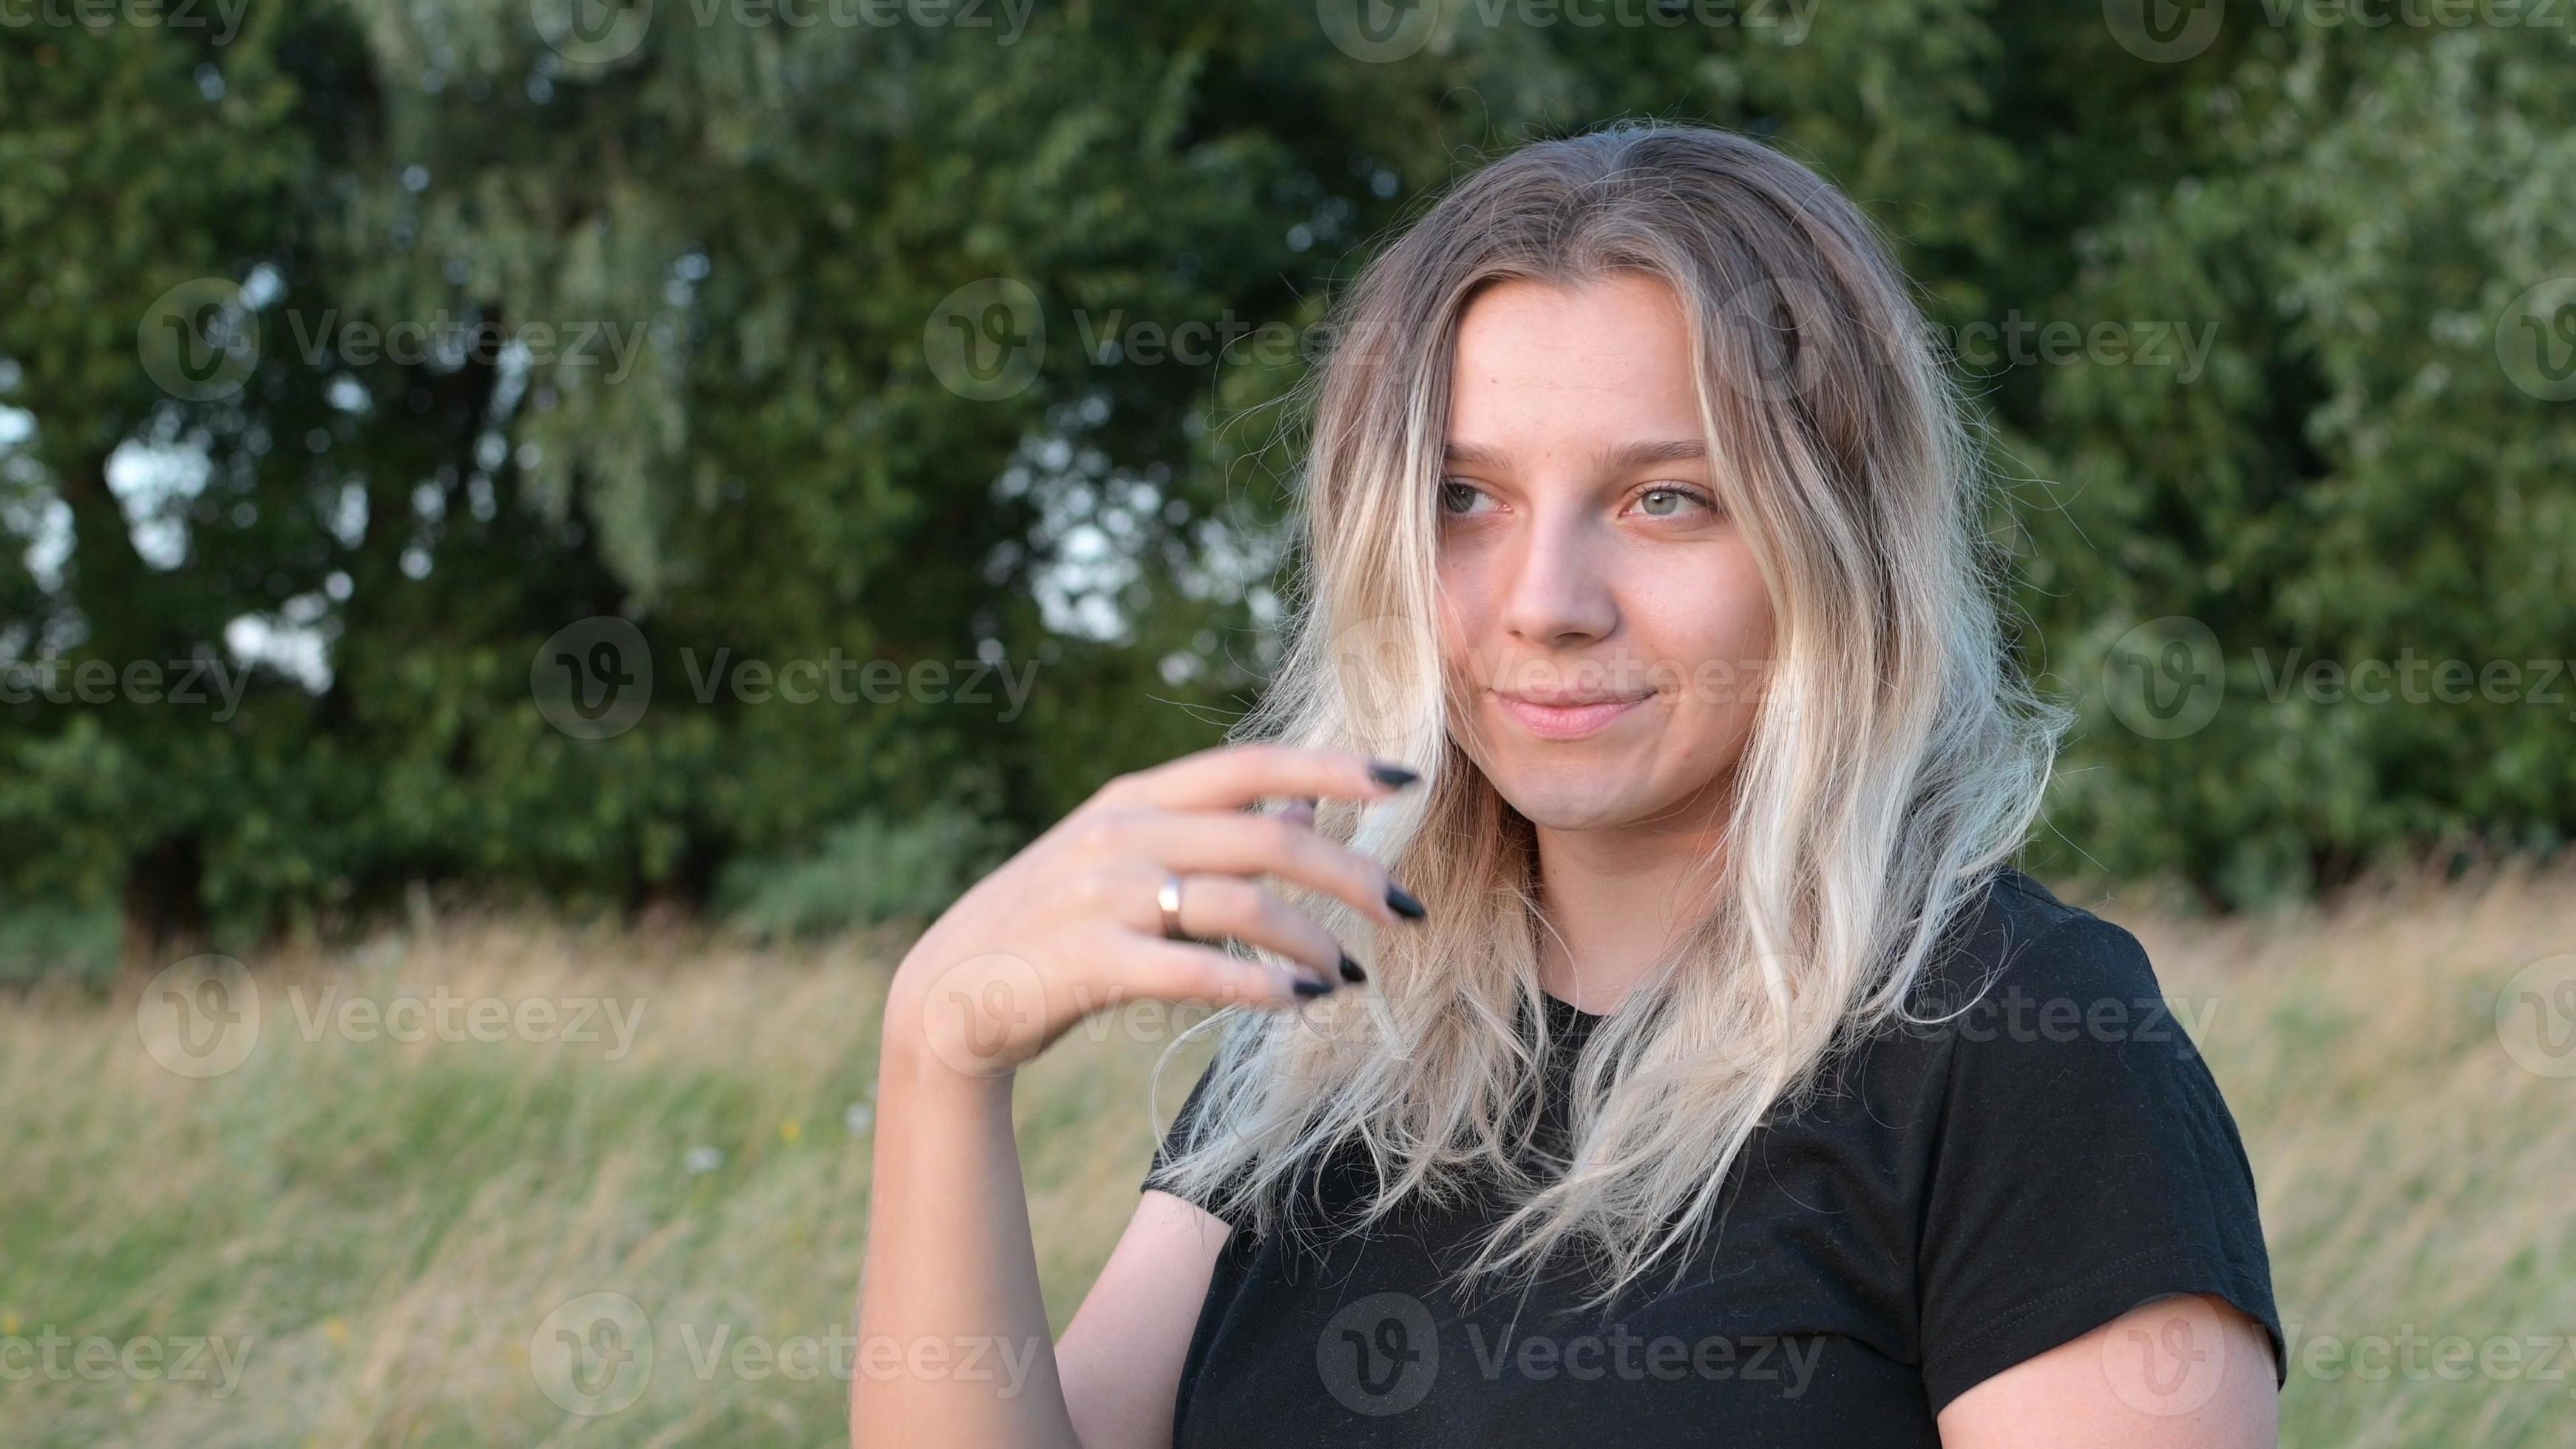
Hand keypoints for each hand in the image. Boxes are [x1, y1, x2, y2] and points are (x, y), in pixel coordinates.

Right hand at [881, 743, 1427, 1079]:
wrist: (950, 997)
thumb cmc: (1053, 929)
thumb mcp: (1125, 861)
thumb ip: (1211, 833)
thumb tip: (1303, 810)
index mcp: (1134, 799)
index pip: (1250, 765)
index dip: (1332, 768)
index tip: (1404, 779)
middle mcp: (1121, 834)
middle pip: (1267, 839)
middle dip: (1351, 873)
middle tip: (1407, 912)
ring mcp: (1102, 896)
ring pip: (1240, 905)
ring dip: (1311, 943)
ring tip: (1348, 978)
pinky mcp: (1088, 962)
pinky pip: (1193, 970)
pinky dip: (1256, 987)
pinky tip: (1298, 1003)